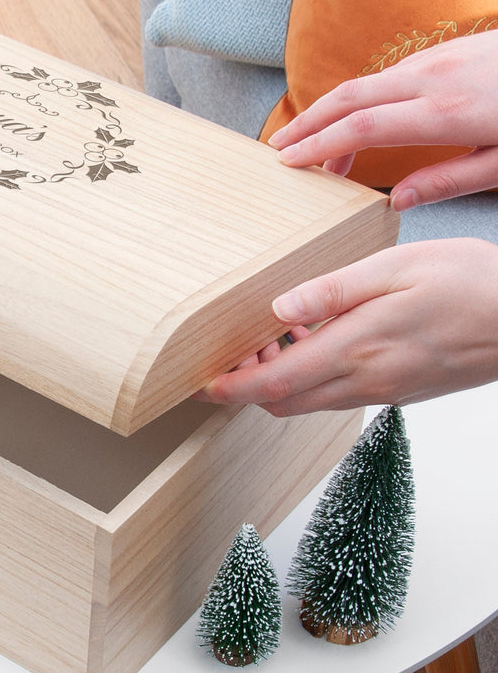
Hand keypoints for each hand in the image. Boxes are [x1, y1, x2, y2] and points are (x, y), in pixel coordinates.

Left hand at [194, 239, 497, 415]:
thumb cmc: (472, 285)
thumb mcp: (396, 270)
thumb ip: (332, 292)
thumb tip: (279, 309)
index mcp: (357, 351)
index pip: (275, 384)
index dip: (232, 389)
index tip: (202, 386)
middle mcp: (366, 382)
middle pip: (284, 402)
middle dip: (249, 385)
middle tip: (238, 350)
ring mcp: (383, 391)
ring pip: (310, 401)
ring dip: (281, 379)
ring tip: (277, 336)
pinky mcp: (399, 390)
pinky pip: (339, 394)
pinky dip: (314, 376)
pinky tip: (320, 339)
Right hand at [268, 29, 497, 210]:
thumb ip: (450, 181)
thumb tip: (398, 201)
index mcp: (445, 112)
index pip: (361, 127)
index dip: (318, 145)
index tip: (288, 163)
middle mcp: (434, 77)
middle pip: (349, 96)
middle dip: (306, 122)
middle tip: (277, 148)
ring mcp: (439, 58)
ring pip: (366, 82)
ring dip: (331, 112)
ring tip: (312, 144)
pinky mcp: (447, 51)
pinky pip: (388, 74)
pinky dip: (360, 99)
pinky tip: (358, 122)